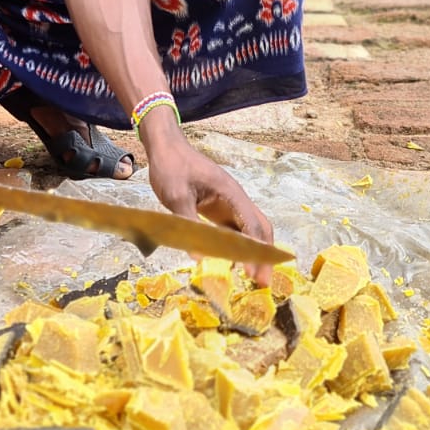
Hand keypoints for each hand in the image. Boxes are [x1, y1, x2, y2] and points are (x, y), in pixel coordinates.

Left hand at [146, 138, 276, 286]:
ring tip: (253, 276)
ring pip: (250, 230)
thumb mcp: (176, 195)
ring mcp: (229, 204)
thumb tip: (198, 257)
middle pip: (260, 229)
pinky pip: (235, 229)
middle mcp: (236, 199)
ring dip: (254, 252)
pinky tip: (234, 262)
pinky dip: (239, 246)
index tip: (254, 274)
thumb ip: (188, 222)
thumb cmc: (172, 167)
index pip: (251, 226)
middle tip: (261, 282)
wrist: (166, 148)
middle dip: (264, 255)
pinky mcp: (219, 209)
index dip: (255, 251)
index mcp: (231, 193)